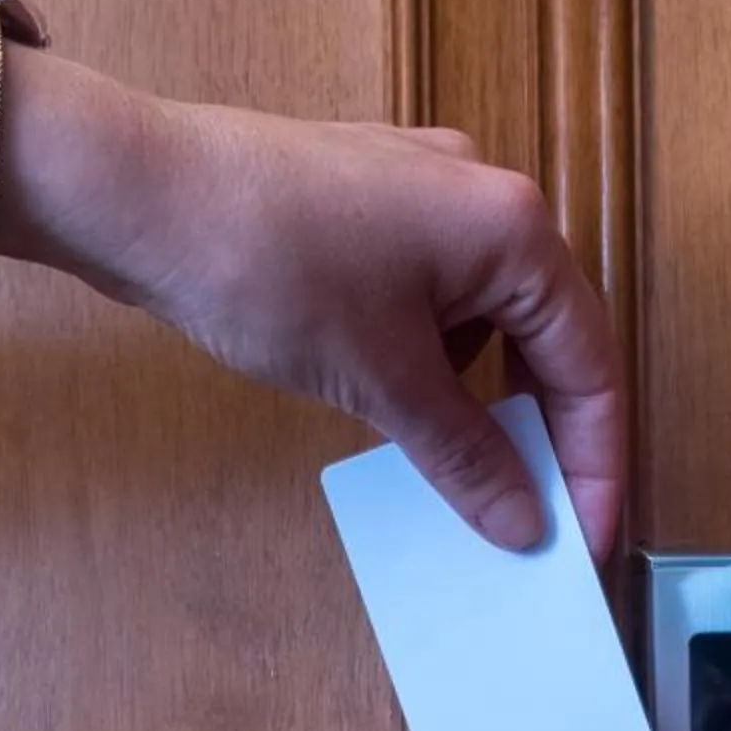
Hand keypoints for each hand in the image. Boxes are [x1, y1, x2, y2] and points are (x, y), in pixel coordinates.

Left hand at [18, 80, 626, 558]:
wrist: (136, 193)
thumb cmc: (264, 263)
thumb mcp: (380, 380)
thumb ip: (465, 455)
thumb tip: (522, 520)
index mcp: (512, 228)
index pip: (587, 364)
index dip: (595, 462)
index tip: (586, 539)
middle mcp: (484, 196)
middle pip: (548, 336)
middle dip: (545, 432)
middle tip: (536, 518)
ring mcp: (423, 192)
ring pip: (489, 318)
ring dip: (483, 398)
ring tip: (464, 474)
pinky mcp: (369, 204)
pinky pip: (434, 296)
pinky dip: (433, 361)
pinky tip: (399, 407)